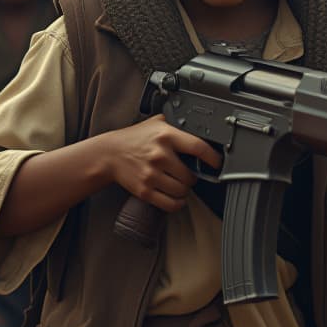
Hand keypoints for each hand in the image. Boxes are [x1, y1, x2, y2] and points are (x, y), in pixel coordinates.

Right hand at [99, 115, 221, 212]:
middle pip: (191, 176)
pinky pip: (170, 203)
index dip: (212, 158)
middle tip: (188, 174)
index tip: (217, 163)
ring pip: (182, 191)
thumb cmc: (134, 138)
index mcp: (165, 135)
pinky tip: (176, 197)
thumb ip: (176, 124)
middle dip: (193, 177)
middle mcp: (160, 155)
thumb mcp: (155, 123)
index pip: (198, 147)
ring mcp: (151, 174)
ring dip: (184, 190)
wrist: (109, 154)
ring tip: (179, 184)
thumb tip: (200, 127)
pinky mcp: (145, 190)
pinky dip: (177, 203)